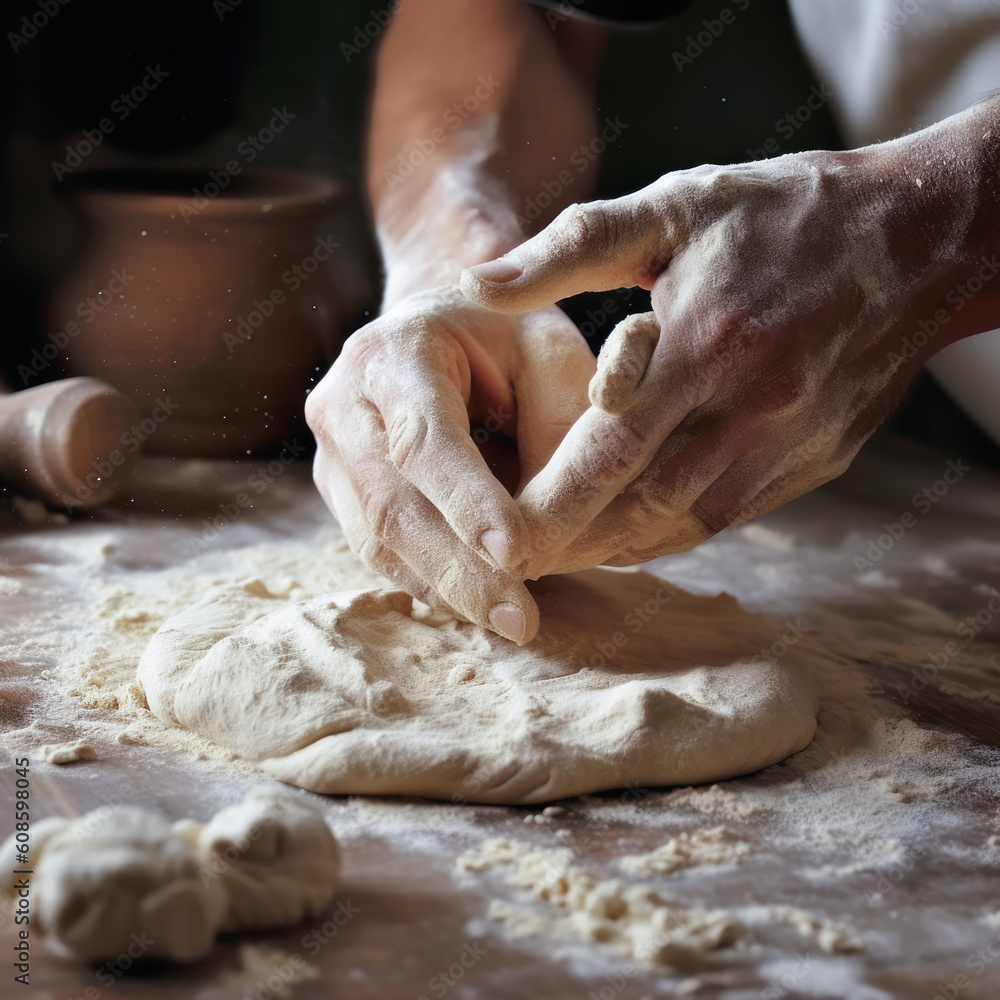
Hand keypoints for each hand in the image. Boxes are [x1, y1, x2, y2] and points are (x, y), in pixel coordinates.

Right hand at [306, 285, 593, 642]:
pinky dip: (431, 583)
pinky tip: (479, 604)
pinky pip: (380, 552)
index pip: (423, 439)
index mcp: (392, 354)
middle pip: (390, 503)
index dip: (467, 501)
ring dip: (445, 588)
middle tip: (520, 619)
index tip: (517, 554)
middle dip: (458, 569)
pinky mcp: (342, 494)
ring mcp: (332, 455)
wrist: (436, 329)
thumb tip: (547, 533)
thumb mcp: (547, 353)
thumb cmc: (503, 336)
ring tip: (509, 621)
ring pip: (377, 540)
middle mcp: (344, 406)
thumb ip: (555, 426)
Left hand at [461, 148, 954, 576]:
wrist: (920, 239)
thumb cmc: (783, 215)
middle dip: (571, 542)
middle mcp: (752, 407)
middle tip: (513, 561)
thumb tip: (478, 282)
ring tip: (559, 555)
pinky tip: (630, 533)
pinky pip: (729, 515)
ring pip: (684, 524)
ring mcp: (791, 444)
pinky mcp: (817, 462)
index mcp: (706, 343)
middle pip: (641, 504)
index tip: (498, 530)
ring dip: (616, 547)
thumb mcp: (675, 208)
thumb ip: (571, 247)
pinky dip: (671, 533)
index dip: (550, 502)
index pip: (610, 447)